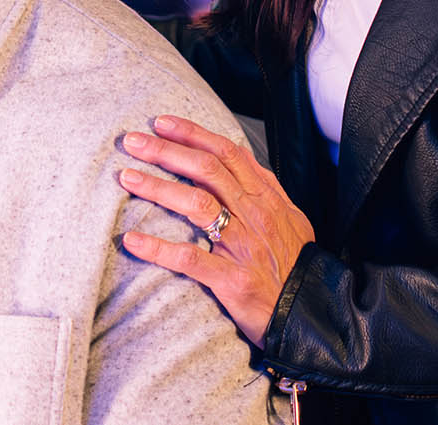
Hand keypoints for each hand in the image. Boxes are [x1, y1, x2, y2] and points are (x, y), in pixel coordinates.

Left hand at [117, 115, 315, 345]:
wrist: (311, 314)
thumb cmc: (295, 266)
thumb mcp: (290, 218)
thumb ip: (265, 188)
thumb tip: (241, 159)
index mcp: (266, 198)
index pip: (227, 153)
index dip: (193, 134)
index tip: (162, 123)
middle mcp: (255, 215)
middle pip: (207, 170)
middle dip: (167, 151)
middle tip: (133, 141)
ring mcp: (244, 246)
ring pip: (197, 204)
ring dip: (158, 187)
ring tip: (127, 177)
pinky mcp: (232, 279)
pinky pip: (190, 259)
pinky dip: (159, 248)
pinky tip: (132, 241)